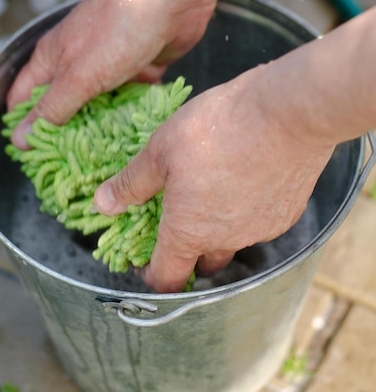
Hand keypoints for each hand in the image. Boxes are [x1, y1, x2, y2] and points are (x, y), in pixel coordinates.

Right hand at [7, 0, 215, 148]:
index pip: (26, 97)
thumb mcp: (79, 75)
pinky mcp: (140, 70)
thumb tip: (21, 138)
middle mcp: (78, 62)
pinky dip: (130, 118)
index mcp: (53, 58)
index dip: (24, 127)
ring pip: (99, 107)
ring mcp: (110, 66)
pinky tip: (134, 141)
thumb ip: (53, 108)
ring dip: (101, 129)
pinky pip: (130, 102)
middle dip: (67, 134)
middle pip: (64, 106)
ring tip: (104, 162)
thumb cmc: (119, 27)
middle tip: (72, 167)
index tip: (33, 158)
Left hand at [93, 63, 334, 292]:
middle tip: (180, 223)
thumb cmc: (217, 128)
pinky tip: (246, 179)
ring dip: (220, 229)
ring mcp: (261, 229)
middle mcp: (227, 240)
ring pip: (234, 240)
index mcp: (189, 232)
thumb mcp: (161, 150)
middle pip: (203, 263)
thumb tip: (103, 205)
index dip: (152, 277)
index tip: (146, 264)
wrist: (287, 113)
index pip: (167, 278)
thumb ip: (132, 183)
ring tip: (214, 192)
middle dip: (188, 253)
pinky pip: (261, 222)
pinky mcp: (288, 213)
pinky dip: (248, 211)